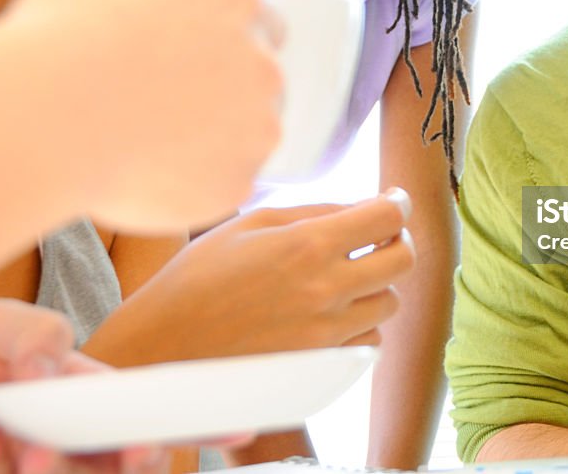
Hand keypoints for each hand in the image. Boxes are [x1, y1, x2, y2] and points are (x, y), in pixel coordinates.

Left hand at [0, 299, 168, 473]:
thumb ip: (37, 333)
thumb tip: (52, 375)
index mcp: (83, 392)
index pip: (137, 414)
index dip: (161, 432)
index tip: (149, 443)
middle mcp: (64, 439)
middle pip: (118, 464)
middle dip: (137, 464)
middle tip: (134, 456)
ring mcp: (27, 470)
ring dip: (60, 469)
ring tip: (32, 451)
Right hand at [3, 0, 283, 230]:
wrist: (46, 116)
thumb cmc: (67, 35)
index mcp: (238, 7)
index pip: (266, 27)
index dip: (232, 43)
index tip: (202, 61)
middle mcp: (263, 67)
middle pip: (262, 85)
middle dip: (226, 93)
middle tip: (165, 105)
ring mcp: (255, 131)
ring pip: (246, 139)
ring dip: (215, 142)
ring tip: (149, 143)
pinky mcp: (235, 185)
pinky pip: (221, 187)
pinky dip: (192, 187)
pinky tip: (147, 176)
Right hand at [86, 190, 415, 363]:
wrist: (163, 347)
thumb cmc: (198, 277)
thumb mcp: (251, 224)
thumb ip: (314, 212)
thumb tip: (361, 207)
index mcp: (308, 245)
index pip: (387, 218)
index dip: (397, 204)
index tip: (394, 201)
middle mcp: (326, 290)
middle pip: (403, 260)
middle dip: (398, 241)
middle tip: (379, 236)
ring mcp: (326, 333)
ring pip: (390, 302)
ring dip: (378, 284)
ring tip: (348, 274)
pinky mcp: (320, 365)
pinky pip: (367, 340)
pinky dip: (361, 322)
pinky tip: (333, 310)